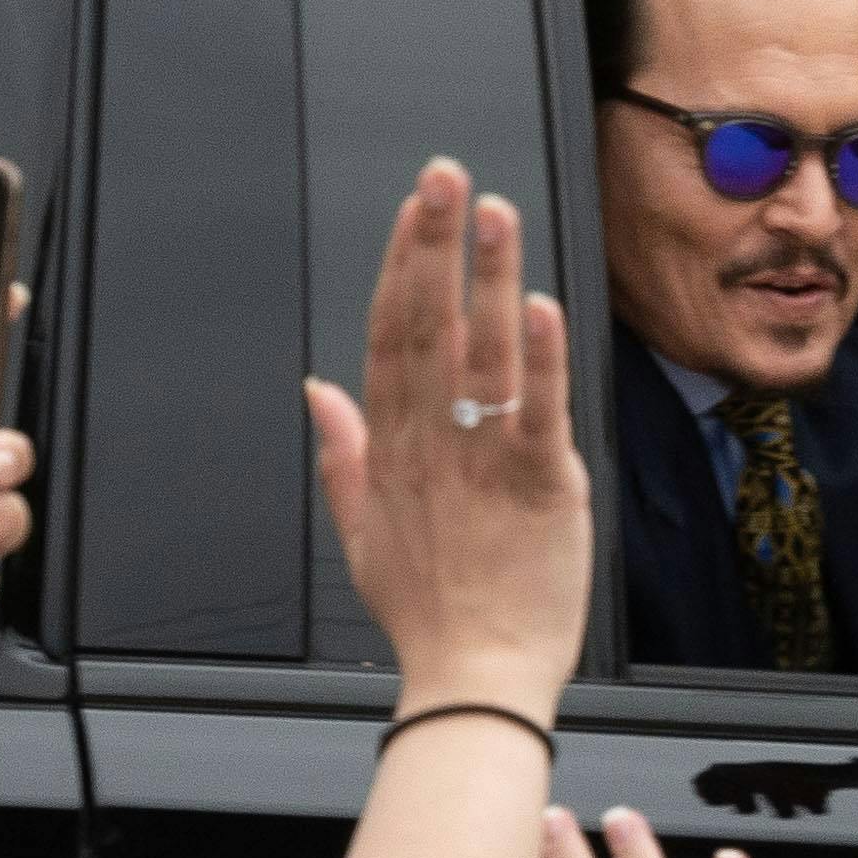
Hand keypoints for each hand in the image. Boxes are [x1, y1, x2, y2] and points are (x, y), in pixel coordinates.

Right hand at [306, 160, 589, 715]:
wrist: (475, 681)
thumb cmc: (430, 614)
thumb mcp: (362, 533)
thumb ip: (341, 453)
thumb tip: (316, 389)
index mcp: (393, 450)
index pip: (391, 337)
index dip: (401, 265)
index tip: (413, 209)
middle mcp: (432, 446)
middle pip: (426, 327)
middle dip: (433, 245)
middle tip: (444, 176)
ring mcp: (483, 464)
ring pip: (481, 354)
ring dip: (486, 277)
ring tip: (493, 212)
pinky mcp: (541, 488)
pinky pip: (536, 411)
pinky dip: (539, 358)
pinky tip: (539, 304)